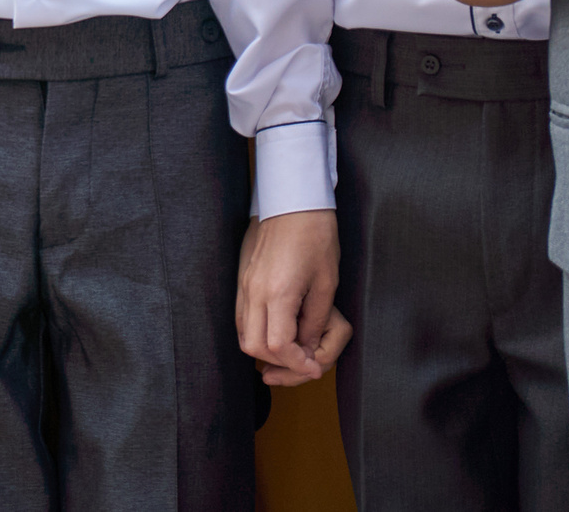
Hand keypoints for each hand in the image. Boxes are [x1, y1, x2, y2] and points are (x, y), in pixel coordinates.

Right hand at [238, 209, 350, 385]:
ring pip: (242, 333)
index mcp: (277, 293)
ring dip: (265, 348)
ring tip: (291, 348)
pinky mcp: (242, 278)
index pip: (277, 346)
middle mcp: (254, 291)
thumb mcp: (326, 283)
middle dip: (278, 361)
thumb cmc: (315, 237)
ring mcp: (244, 284)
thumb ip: (315, 321)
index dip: (297, 363)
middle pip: (253, 346)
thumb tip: (308, 349)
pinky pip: (242, 317)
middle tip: (303, 360)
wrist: (293, 201)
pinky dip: (256, 332)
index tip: (314, 367)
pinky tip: (277, 328)